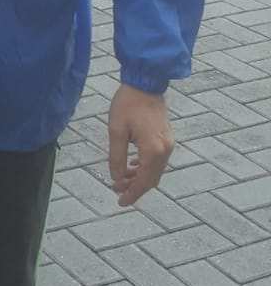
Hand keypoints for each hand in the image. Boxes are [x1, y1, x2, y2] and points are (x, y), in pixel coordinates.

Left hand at [107, 84, 173, 206]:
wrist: (145, 83)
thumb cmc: (128, 104)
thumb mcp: (116, 131)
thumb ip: (117, 157)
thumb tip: (116, 179)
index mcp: (153, 150)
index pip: (144, 181)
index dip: (132, 194)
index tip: (120, 202)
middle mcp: (165, 150)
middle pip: (151, 179)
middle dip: (135, 187)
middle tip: (118, 192)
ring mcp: (168, 144)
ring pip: (155, 170)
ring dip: (139, 177)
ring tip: (122, 180)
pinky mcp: (167, 138)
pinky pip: (157, 160)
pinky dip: (145, 167)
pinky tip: (133, 166)